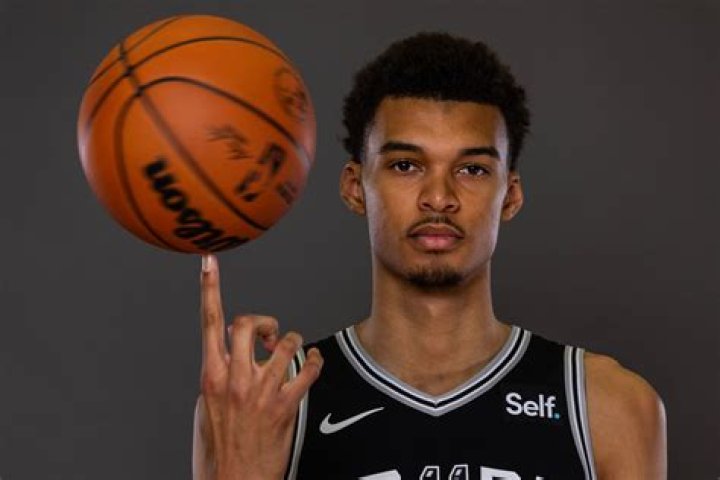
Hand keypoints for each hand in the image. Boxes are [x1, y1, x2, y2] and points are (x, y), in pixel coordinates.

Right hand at [196, 254, 322, 479]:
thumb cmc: (217, 449)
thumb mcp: (204, 407)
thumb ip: (216, 375)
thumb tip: (227, 353)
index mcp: (210, 376)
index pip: (209, 322)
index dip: (209, 288)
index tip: (209, 262)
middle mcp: (235, 378)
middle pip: (249, 322)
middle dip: (262, 320)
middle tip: (268, 334)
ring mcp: (262, 391)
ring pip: (286, 341)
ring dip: (291, 341)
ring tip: (289, 353)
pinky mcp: (285, 405)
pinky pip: (308, 368)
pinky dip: (314, 361)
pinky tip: (312, 363)